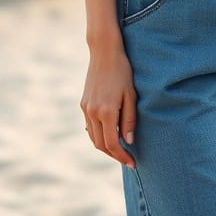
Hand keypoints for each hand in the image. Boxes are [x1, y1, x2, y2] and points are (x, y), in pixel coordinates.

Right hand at [80, 42, 137, 168]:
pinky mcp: (83, 103)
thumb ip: (129, 120)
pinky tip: (108, 134)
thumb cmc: (122, 71)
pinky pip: (89, 126)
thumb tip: (129, 141)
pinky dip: (98, 135)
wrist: (104, 52)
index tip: (132, 163)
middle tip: (127, 159)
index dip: (122, 156)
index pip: (112, 144)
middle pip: (100, 145)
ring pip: (93, 137)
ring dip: (105, 147)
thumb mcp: (131, 95)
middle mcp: (93, 112)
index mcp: (106, 111)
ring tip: (119, 149)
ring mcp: (86, 108)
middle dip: (114, 155)